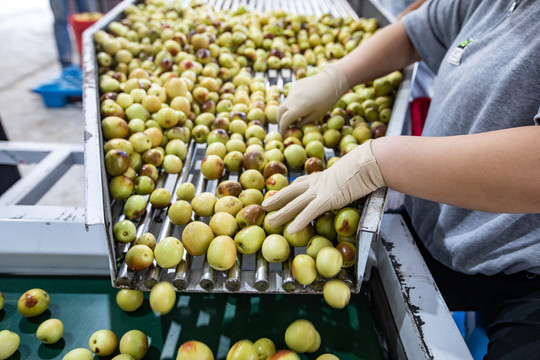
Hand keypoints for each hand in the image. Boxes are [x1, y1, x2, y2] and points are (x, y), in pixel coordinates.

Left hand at [262, 140, 385, 232]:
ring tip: (270, 222)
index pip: (301, 183)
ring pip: (295, 203)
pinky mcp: (328, 198)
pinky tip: (291, 229)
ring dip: (281, 213)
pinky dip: (300, 221)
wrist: (370, 161)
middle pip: (291, 192)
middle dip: (277, 200)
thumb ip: (345, 179)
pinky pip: (310, 212)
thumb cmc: (366, 166)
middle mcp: (317, 183)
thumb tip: (352, 184)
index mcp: (322, 176)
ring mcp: (321, 190)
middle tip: (265, 206)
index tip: (279, 194)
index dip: (288, 189)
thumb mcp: (351, 173)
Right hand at [277, 63, 349, 131]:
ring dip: (286, 110)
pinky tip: (301, 103)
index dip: (283, 127)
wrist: (331, 81)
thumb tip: (296, 127)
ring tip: (294, 115)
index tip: (284, 132)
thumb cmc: (327, 100)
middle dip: (280, 119)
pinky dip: (291, 102)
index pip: (284, 120)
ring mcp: (292, 91)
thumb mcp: (317, 115)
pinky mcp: (295, 85)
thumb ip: (304, 122)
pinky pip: (290, 96)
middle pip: (279, 111)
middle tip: (284, 124)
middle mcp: (292, 99)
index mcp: (298, 108)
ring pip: (284, 103)